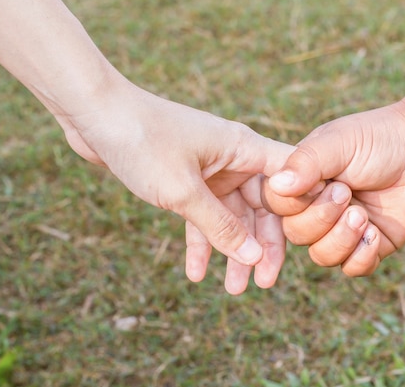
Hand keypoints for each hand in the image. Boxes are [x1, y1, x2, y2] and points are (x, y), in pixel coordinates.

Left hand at [57, 78, 293, 293]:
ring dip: (232, 250)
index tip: (310, 239)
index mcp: (244, 148)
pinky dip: (201, 241)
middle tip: (264, 283)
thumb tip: (253, 258)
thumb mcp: (183, 192)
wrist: (94, 114)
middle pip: (262, 206)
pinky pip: (202, 215)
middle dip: (262, 244)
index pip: (290, 177)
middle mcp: (233, 159)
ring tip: (234, 289)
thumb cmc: (142, 141)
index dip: (304, 206)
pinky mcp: (186, 179)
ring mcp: (210, 170)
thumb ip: (220, 226)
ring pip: (232, 216)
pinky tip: (195, 272)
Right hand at [263, 101, 404, 275]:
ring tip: (363, 216)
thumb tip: (278, 185)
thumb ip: (307, 162)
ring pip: (321, 256)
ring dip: (342, 239)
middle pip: (296, 234)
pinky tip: (375, 233)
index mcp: (301, 183)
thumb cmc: (376, 139)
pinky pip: (352, 268)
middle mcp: (316, 209)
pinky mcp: (369, 246)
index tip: (323, 183)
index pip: (276, 205)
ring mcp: (341, 230)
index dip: (295, 203)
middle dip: (322, 218)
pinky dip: (362, 256)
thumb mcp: (338, 142)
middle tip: (348, 194)